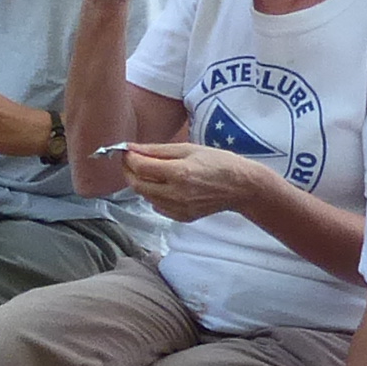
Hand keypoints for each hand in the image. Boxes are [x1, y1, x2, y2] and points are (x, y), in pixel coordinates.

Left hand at [119, 139, 274, 224]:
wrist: (240, 187)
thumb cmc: (218, 162)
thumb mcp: (188, 149)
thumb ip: (157, 150)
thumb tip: (132, 148)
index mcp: (179, 173)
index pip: (140, 167)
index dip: (129, 158)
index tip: (126, 151)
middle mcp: (176, 193)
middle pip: (137, 185)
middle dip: (129, 171)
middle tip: (130, 161)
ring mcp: (178, 208)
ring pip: (146, 197)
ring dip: (141, 183)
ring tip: (148, 171)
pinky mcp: (182, 217)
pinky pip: (158, 207)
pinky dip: (154, 195)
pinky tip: (163, 185)